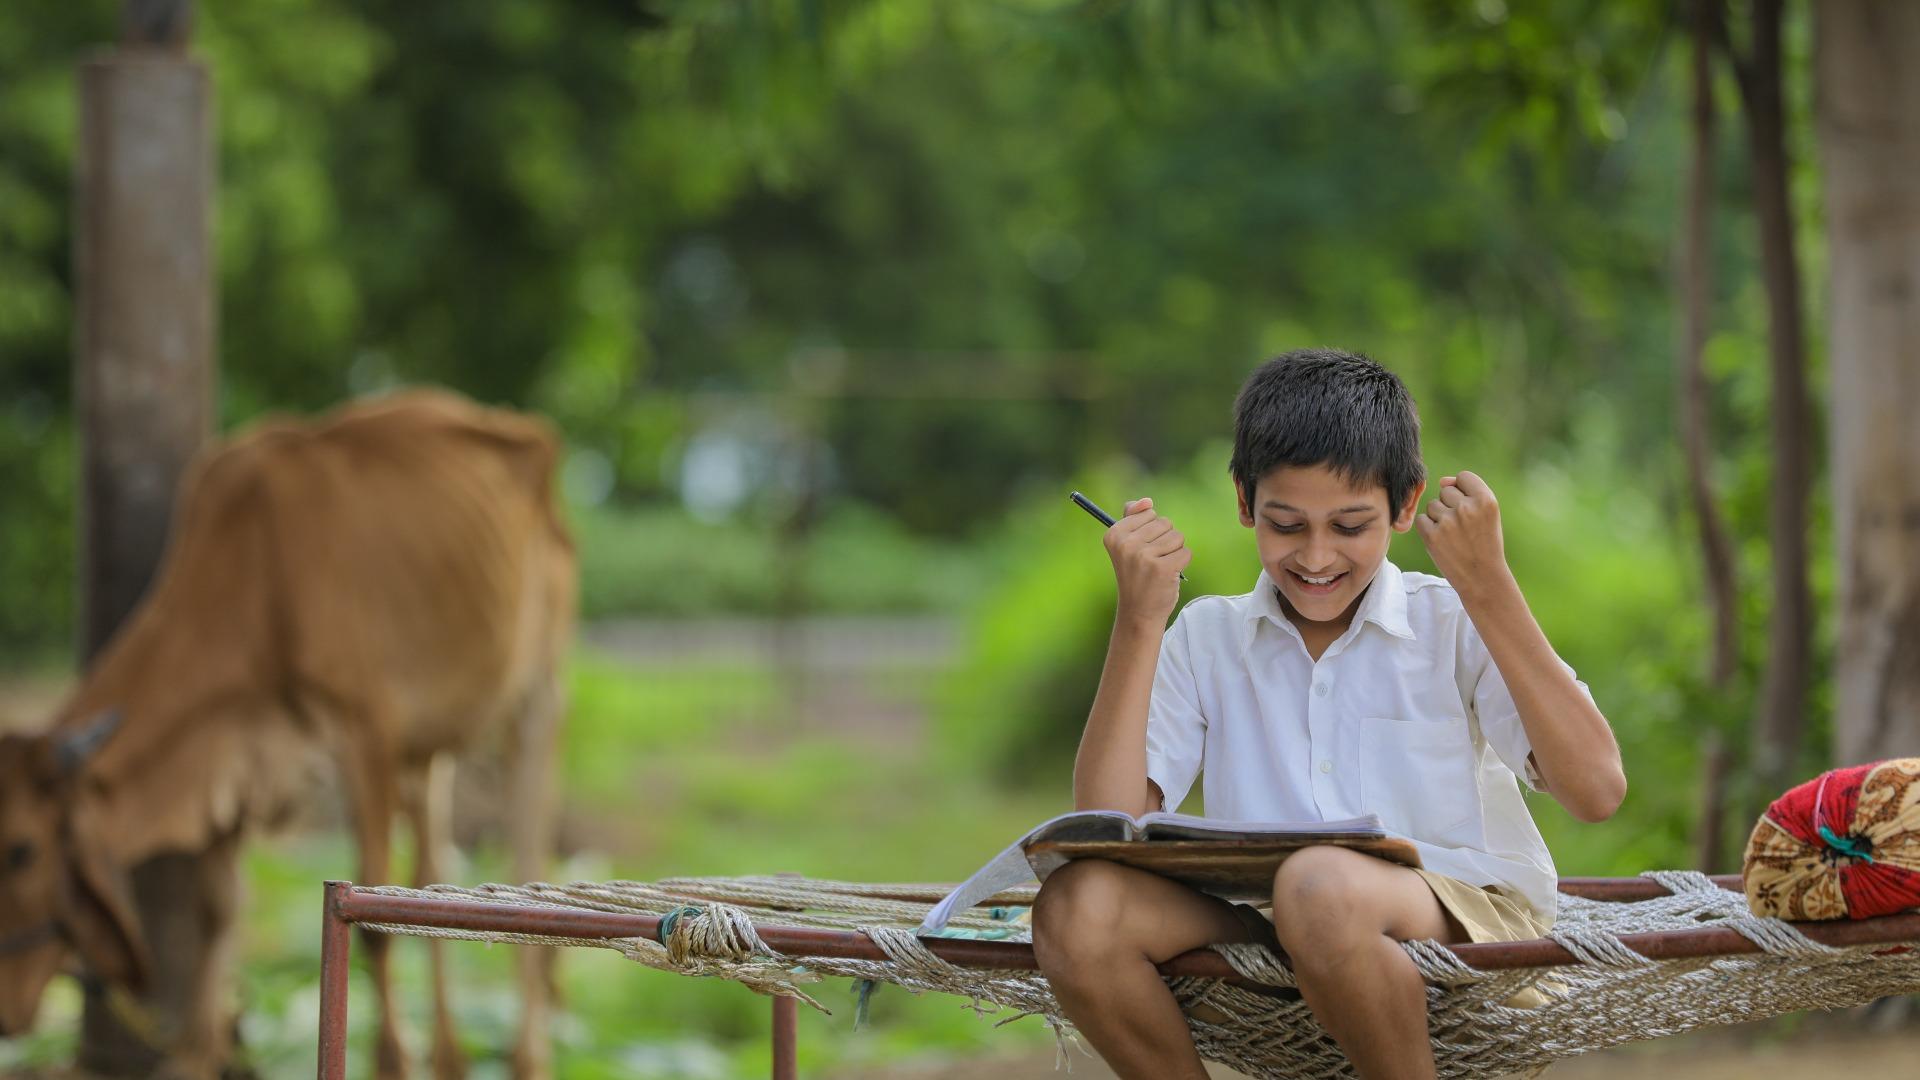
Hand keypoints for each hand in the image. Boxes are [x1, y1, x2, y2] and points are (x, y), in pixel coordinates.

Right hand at [1105, 497, 1190, 625]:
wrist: (1138, 611)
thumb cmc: (1136, 575)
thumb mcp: (1127, 545)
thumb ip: (1133, 517)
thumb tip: (1147, 501)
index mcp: (1114, 534)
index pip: (1149, 512)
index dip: (1150, 531)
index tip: (1139, 550)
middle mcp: (1126, 544)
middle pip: (1165, 523)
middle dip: (1164, 540)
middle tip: (1150, 561)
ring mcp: (1143, 556)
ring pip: (1178, 536)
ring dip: (1174, 552)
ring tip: (1159, 568)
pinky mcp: (1162, 569)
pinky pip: (1186, 552)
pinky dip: (1182, 563)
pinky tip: (1169, 575)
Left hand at [1414, 471, 1510, 592]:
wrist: (1483, 577)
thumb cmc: (1484, 543)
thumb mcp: (1486, 515)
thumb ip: (1467, 492)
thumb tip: (1442, 481)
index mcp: (1486, 499)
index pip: (1464, 477)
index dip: (1464, 491)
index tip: (1470, 509)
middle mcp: (1467, 507)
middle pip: (1445, 491)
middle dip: (1451, 505)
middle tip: (1463, 527)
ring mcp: (1448, 521)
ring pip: (1432, 505)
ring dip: (1439, 518)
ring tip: (1454, 535)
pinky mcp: (1432, 535)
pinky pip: (1422, 520)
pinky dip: (1428, 530)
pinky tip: (1443, 541)